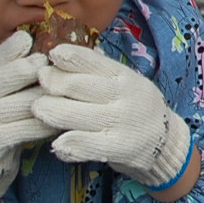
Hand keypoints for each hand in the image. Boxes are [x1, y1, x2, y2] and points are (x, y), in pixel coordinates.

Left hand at [33, 44, 192, 189]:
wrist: (166, 141)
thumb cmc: (135, 106)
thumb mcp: (124, 82)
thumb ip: (98, 72)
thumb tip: (62, 54)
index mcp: (124, 76)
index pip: (94, 62)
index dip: (71, 57)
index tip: (52, 54)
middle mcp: (124, 97)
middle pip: (82, 87)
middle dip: (55, 82)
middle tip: (38, 81)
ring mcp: (122, 123)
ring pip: (80, 115)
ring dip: (54, 112)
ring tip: (37, 109)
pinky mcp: (119, 148)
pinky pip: (91, 146)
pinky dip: (72, 145)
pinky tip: (57, 144)